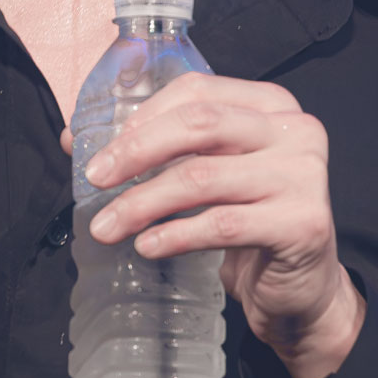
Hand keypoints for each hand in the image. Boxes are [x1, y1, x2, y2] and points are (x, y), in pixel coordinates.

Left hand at [62, 73, 364, 377]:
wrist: (302, 286)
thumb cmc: (250, 220)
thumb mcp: (210, 173)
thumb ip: (158, 150)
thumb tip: (73, 140)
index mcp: (272, 104)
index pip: (197, 91)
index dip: (143, 117)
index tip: (103, 150)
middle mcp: (295, 130)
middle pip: (198, 125)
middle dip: (136, 152)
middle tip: (96, 180)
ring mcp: (304, 175)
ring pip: (202, 177)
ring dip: (143, 203)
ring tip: (108, 227)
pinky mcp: (302, 222)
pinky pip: (222, 224)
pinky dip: (175, 234)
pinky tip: (148, 245)